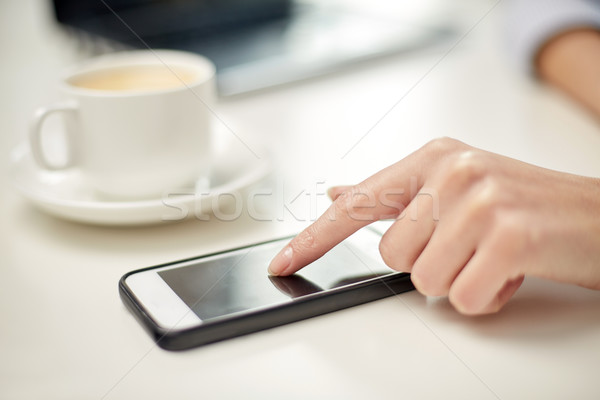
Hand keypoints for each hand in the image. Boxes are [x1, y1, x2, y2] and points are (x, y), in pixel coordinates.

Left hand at [268, 138, 599, 314]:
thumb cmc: (526, 205)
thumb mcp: (456, 186)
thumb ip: (395, 194)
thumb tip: (339, 192)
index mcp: (434, 158)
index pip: (357, 204)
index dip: (313, 239)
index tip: (283, 262)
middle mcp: (453, 171)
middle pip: (392, 255)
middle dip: (430, 263)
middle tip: (471, 246)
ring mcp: (480, 201)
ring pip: (423, 282)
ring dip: (460, 281)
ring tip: (492, 256)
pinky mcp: (507, 236)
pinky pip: (463, 299)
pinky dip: (487, 297)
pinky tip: (511, 272)